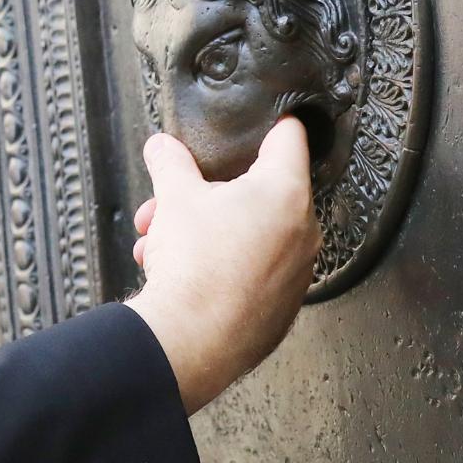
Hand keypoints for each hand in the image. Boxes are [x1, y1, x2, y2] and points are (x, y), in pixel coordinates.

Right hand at [125, 117, 319, 414]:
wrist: (191, 341)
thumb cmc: (195, 268)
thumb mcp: (173, 199)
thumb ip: (170, 164)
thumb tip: (162, 147)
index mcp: (284, 192)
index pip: (289, 138)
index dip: (270, 124)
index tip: (263, 121)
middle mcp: (301, 231)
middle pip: (258, 193)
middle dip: (208, 195)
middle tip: (171, 203)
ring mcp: (295, 273)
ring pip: (249, 236)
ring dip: (205, 233)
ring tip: (161, 246)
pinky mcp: (280, 308)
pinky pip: (251, 274)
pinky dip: (220, 269)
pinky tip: (181, 276)